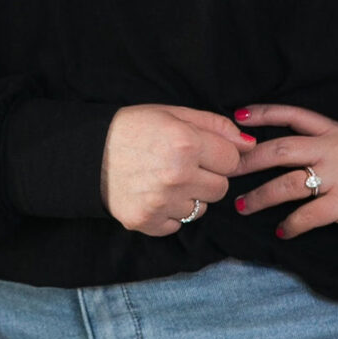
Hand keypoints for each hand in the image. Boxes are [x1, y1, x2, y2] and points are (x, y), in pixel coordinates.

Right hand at [101, 105, 256, 236]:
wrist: (88, 153)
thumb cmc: (133, 128)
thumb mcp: (173, 113)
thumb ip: (215, 126)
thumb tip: (250, 144)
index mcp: (186, 143)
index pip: (232, 160)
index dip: (219, 154)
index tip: (202, 150)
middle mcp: (177, 175)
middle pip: (221, 188)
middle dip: (208, 176)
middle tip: (183, 164)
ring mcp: (162, 203)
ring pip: (202, 209)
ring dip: (190, 195)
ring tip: (165, 179)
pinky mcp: (148, 222)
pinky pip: (179, 225)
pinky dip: (170, 213)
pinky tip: (154, 194)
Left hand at [231, 104, 337, 244]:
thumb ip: (331, 138)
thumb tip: (300, 137)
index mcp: (335, 131)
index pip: (293, 115)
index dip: (264, 114)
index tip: (237, 117)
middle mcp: (333, 150)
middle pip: (280, 149)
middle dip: (249, 159)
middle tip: (228, 170)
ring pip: (287, 183)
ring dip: (260, 196)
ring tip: (242, 205)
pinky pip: (308, 215)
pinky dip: (291, 224)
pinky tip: (281, 231)